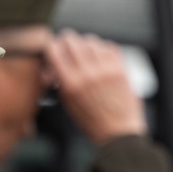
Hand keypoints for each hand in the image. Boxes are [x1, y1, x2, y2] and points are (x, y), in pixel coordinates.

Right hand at [46, 29, 146, 144]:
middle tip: (68, 45)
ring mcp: (106, 69)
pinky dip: (102, 48)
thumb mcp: (68, 103)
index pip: (54, 50)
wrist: (119, 132)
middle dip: (67, 41)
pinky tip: (100, 57)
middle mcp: (88, 73)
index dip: (52, 46)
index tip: (53, 47)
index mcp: (71, 84)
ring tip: (85, 53)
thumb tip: (53, 62)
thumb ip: (60, 80)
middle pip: (72, 40)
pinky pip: (108, 46)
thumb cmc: (92, 121)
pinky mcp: (120, 69)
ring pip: (90, 40)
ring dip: (85, 44)